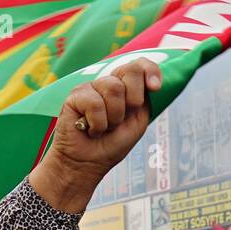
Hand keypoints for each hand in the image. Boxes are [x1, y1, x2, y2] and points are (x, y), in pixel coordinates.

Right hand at [29, 58, 162, 211]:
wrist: (86, 164)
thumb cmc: (111, 145)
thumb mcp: (137, 122)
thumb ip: (143, 100)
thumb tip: (149, 82)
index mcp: (125, 88)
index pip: (140, 65)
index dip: (150, 71)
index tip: (155, 87)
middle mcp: (108, 84)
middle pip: (131, 70)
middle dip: (134, 98)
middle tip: (122, 120)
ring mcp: (91, 88)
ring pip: (114, 88)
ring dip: (114, 117)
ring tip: (103, 128)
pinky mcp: (75, 96)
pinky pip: (95, 103)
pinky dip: (97, 124)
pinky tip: (89, 130)